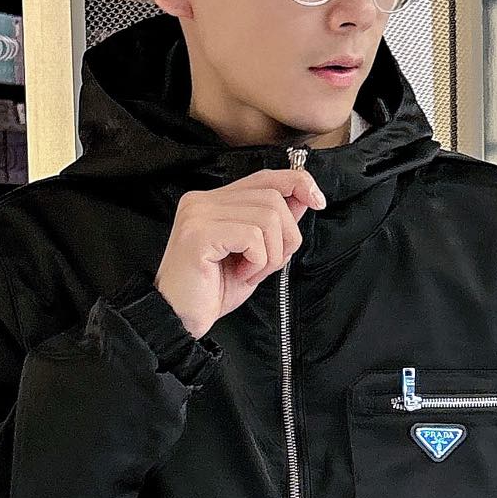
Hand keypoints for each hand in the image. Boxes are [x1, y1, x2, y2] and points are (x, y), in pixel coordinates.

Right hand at [154, 168, 327, 338]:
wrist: (178, 320)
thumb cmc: (212, 291)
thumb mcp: (255, 255)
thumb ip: (275, 225)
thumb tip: (305, 198)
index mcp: (214, 201)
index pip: (264, 177)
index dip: (297, 183)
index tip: (318, 201)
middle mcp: (203, 200)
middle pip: (273, 197)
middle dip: (287, 236)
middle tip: (268, 266)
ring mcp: (198, 215)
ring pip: (268, 217)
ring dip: (272, 254)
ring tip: (251, 272)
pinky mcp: (198, 234)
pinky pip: (252, 236)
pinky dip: (258, 261)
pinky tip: (241, 275)